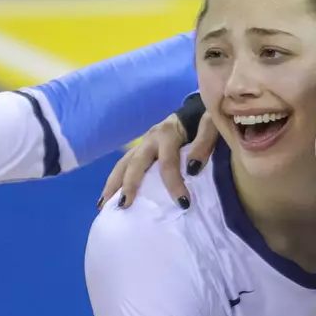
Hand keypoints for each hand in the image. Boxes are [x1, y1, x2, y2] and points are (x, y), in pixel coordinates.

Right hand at [98, 112, 222, 210]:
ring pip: (123, 163)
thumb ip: (204, 144)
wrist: (197, 108)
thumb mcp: (211, 125)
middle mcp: (150, 138)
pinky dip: (115, 181)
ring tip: (104, 206)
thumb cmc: (205, 119)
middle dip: (129, 184)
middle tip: (125, 206)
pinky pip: (124, 165)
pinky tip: (107, 198)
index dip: (174, 184)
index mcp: (168, 133)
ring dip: (113, 184)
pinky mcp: (141, 149)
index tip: (183, 204)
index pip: (168, 162)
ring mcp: (143, 143)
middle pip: (135, 162)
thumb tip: (192, 169)